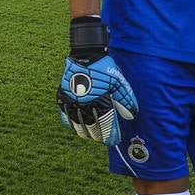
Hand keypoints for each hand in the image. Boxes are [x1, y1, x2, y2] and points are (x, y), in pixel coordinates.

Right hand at [57, 17, 137, 145]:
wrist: (86, 53)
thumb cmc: (104, 67)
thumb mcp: (119, 82)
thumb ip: (125, 99)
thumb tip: (131, 116)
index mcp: (99, 100)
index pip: (105, 123)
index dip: (109, 134)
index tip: (112, 141)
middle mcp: (84, 102)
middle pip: (90, 126)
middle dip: (97, 135)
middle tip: (100, 139)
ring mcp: (72, 99)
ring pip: (76, 122)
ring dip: (83, 131)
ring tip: (88, 136)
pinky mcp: (63, 94)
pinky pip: (64, 113)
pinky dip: (68, 122)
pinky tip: (72, 126)